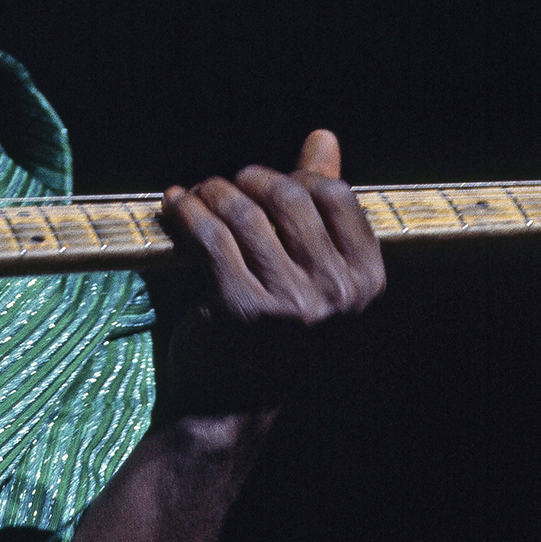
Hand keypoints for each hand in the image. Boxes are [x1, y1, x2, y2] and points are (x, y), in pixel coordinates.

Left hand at [157, 129, 383, 411]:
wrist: (232, 404)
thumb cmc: (273, 330)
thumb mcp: (311, 272)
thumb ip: (320, 205)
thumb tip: (324, 137)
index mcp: (365, 280)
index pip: (335, 194)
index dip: (294, 177)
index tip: (264, 184)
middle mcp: (336, 294)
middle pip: (288, 196)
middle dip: (247, 179)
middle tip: (222, 184)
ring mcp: (289, 304)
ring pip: (244, 213)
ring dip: (212, 192)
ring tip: (197, 194)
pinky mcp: (239, 309)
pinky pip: (209, 235)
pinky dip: (186, 211)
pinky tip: (175, 204)